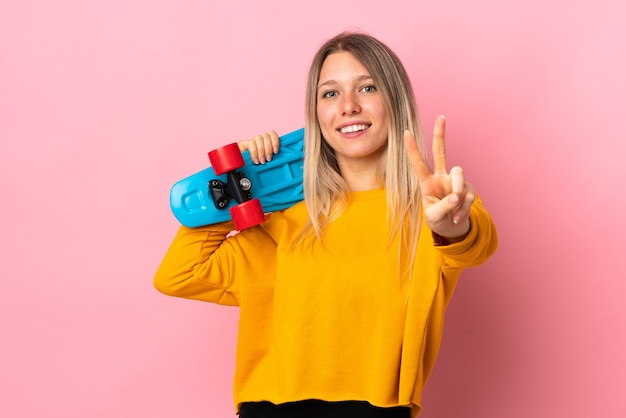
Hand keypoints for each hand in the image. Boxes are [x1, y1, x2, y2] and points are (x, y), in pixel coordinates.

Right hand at [238, 130, 279, 163]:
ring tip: (261, 161)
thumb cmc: (253, 164)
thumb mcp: (264, 160)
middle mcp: (259, 139)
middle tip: (268, 159)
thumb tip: (279, 160)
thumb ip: (270, 157)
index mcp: (265, 141)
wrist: (238, 165)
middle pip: (266, 136)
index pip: (272, 133)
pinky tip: (255, 160)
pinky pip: (251, 144)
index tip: (276, 151)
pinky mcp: (244, 143)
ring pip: (259, 138)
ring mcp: (251, 140)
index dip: (275, 141)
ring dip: (262, 151)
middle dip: (268, 149)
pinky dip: (255, 153)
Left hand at [404, 116, 474, 240]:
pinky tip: (457, 217)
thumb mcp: (434, 217)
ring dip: (458, 192)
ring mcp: (455, 181)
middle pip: (440, 152)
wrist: (452, 228)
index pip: (418, 163)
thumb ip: (443, 207)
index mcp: (426, 182)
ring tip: (453, 212)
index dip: (412, 148)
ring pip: (459, 175)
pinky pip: (468, 195)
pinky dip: (463, 209)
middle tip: (440, 117)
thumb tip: (456, 197)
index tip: (406, 132)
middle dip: (440, 135)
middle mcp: (440, 177)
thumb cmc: (438, 220)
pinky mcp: (468, 188)